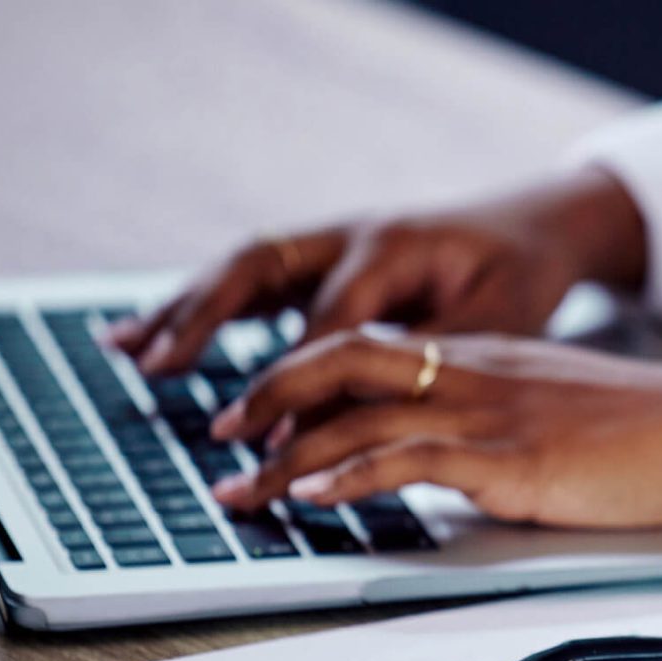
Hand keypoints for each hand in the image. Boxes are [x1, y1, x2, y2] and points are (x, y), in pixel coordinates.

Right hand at [106, 168, 647, 374]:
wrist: (536, 227)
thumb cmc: (520, 277)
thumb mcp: (493, 323)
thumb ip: (427, 364)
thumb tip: (358, 416)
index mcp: (395, 245)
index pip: (330, 320)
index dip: (299, 378)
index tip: (268, 434)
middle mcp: (352, 233)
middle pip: (260, 267)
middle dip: (205, 317)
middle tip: (157, 365)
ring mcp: (333, 240)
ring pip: (244, 268)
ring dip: (184, 307)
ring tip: (125, 348)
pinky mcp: (325, 258)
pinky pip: (255, 279)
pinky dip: (205, 306)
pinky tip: (156, 337)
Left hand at [208, 333, 661, 527]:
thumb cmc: (655, 429)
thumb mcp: (563, 408)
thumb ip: (506, 422)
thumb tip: (461, 464)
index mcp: (487, 356)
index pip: (368, 346)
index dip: (300, 374)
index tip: (261, 411)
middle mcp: (475, 373)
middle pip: (339, 359)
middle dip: (264, 396)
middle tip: (219, 436)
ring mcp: (489, 413)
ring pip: (355, 414)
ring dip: (282, 454)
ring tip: (238, 490)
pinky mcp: (510, 459)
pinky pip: (405, 459)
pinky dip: (345, 478)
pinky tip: (310, 498)